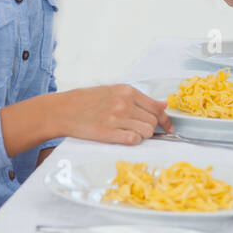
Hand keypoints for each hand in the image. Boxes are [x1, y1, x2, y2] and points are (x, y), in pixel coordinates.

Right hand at [50, 84, 172, 144]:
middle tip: (140, 130)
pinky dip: (133, 141)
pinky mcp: (108, 133)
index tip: (169, 128)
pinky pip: (133, 140)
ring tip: (129, 132)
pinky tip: (124, 137)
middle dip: (151, 129)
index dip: (165, 121)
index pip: (156, 108)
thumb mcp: (114, 91)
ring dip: (142, 136)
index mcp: (127, 91)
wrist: (63, 110)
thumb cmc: (88, 101)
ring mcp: (116, 118)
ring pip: (146, 132)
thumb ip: (139, 99)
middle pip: (153, 121)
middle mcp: (124, 103)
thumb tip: (163, 104)